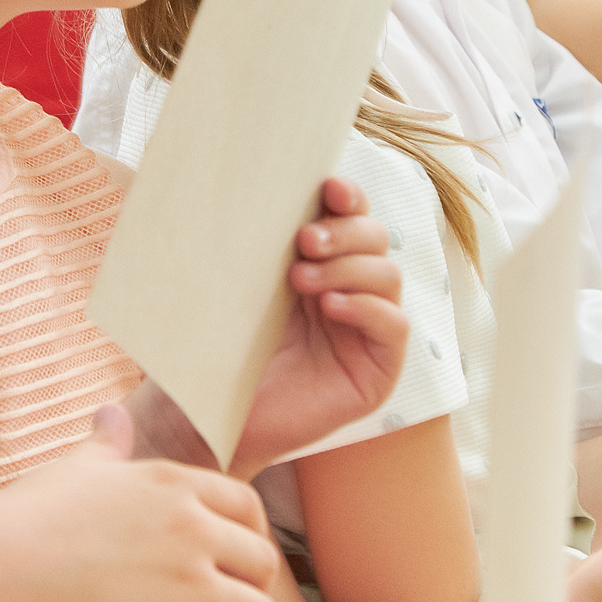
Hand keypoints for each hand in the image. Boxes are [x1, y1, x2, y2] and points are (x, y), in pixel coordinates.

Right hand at [0, 406, 280, 601]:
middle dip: (252, 592)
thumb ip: (105, 446)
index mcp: (174, 486)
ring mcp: (191, 587)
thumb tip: (111, 413)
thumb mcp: (73, 472)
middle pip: (263, 564)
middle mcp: (193, 530)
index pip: (247, 507)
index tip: (235, 564)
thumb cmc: (22, 527)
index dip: (250, 539)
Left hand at [233, 178, 411, 477]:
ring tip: (300, 280)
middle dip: (345, 232)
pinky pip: (395, 326)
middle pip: (377, 238)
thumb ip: (255, 242)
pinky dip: (368, 308)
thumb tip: (242, 186)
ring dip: (348, 268)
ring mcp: (367, 331)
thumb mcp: (235, 286)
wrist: (207, 416)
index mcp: (320, 263)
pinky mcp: (377, 371)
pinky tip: (331, 307)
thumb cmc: (214, 350)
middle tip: (303, 240)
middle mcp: (350, 291)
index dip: (348, 196)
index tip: (327, 185)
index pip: (351, 216)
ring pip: (389, 276)